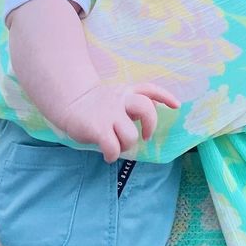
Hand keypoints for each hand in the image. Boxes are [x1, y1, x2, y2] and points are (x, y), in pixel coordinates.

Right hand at [58, 82, 179, 162]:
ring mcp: (109, 115)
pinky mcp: (98, 128)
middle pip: (146, 108)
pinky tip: (107, 155)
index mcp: (126, 93)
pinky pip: (113, 148)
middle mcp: (120, 101)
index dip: (165, 97)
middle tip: (145, 136)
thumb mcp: (116, 99)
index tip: (176, 105)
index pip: (149, 90)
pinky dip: (112, 155)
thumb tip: (147, 116)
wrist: (69, 102)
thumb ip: (130, 106)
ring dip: (126, 145)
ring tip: (117, 146)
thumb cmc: (94, 105)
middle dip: (150, 125)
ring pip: (131, 135)